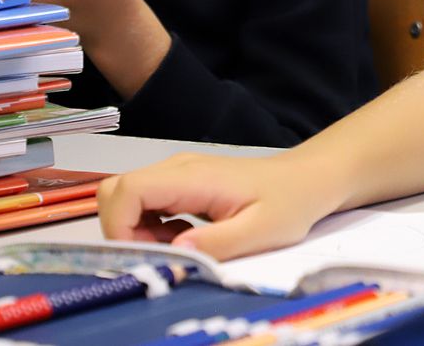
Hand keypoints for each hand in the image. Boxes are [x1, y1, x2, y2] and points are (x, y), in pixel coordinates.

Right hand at [98, 151, 340, 258]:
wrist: (307, 179)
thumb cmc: (289, 202)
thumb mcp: (261, 232)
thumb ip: (217, 243)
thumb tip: (176, 252)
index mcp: (192, 177)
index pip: (126, 190)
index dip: (119, 227)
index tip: (145, 255)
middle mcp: (177, 169)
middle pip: (115, 192)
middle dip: (123, 231)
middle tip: (163, 254)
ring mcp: (177, 173)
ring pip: (127, 199)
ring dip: (139, 232)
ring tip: (184, 246)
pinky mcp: (182, 183)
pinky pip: (146, 204)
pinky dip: (152, 228)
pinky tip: (188, 237)